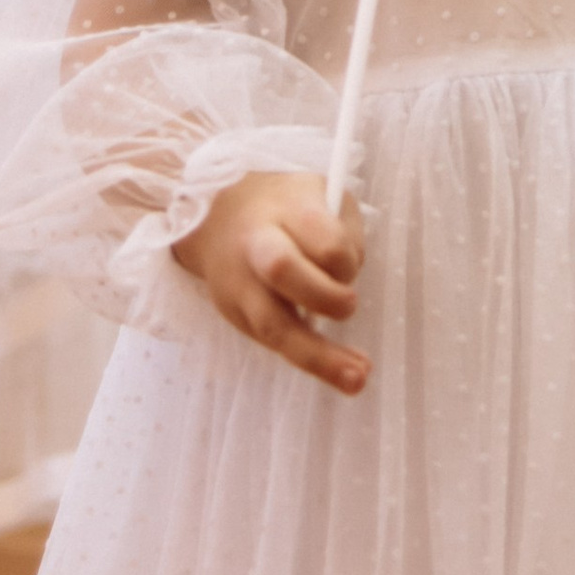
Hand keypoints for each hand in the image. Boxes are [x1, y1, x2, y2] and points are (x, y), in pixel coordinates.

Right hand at [173, 169, 368, 392]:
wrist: (217, 218)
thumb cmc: (286, 207)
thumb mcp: (322, 195)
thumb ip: (342, 232)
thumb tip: (347, 280)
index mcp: (284, 208)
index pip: (320, 236)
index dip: (343, 259)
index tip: (348, 266)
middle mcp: (256, 246)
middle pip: (282, 271)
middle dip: (323, 296)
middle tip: (349, 308)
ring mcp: (239, 284)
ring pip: (275, 326)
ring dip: (319, 357)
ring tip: (357, 379)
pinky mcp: (234, 315)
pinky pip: (272, 343)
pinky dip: (307, 359)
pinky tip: (339, 373)